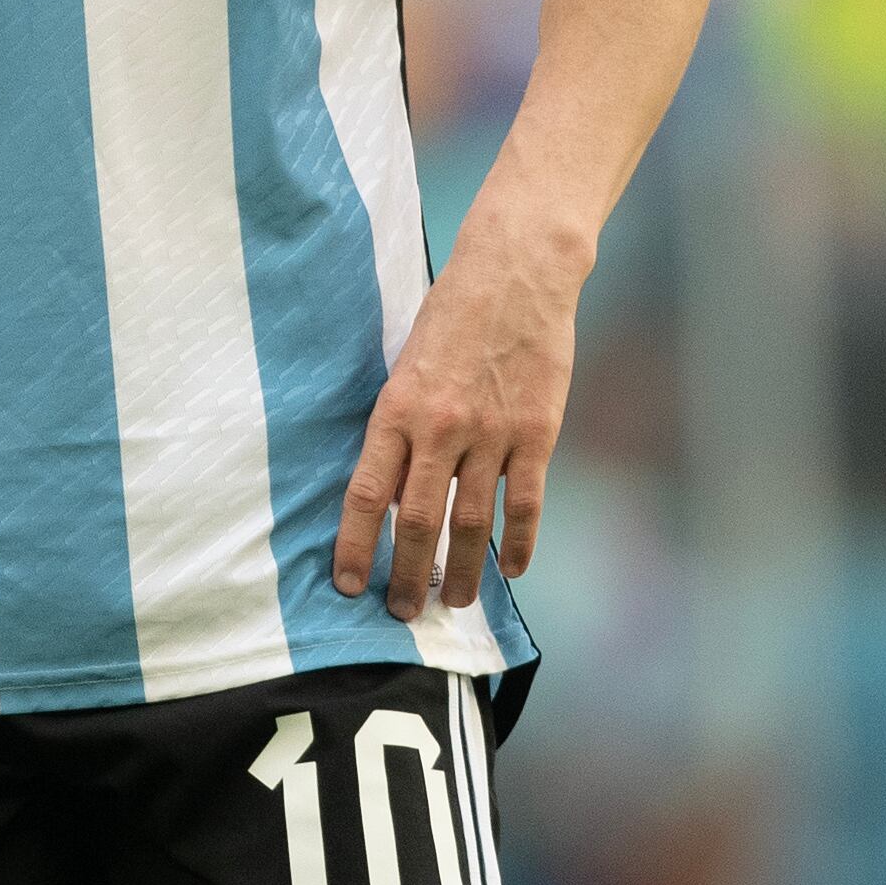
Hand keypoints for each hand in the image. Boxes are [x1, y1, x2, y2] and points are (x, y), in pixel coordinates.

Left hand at [333, 212, 584, 620]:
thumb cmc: (453, 315)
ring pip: (472, 524)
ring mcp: (492, 434)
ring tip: (453, 603)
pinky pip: (525, 504)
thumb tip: (390, 496)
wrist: (517, 272)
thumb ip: (400, 428)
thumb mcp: (407, 366)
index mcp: (398, 409)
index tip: (348, 583)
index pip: (365, 494)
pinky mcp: (536, 434)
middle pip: (418, 522)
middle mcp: (441, 428)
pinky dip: (518, 545)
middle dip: (407, 575)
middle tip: (402, 612)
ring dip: (461, 572)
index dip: (354, 545)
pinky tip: (512, 570)